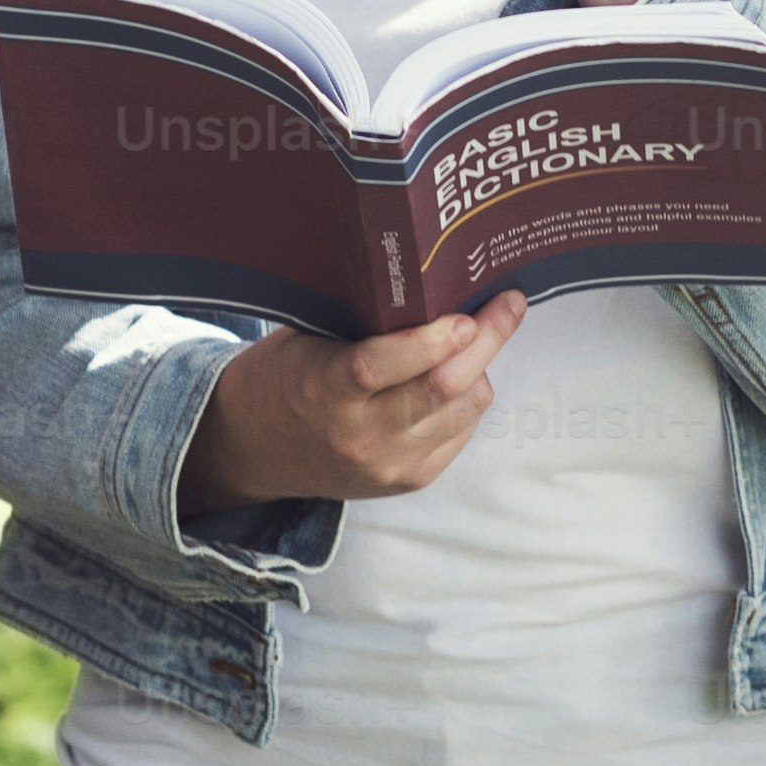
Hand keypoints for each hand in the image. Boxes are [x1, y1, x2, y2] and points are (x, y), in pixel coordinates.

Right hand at [177, 294, 527, 507]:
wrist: (256, 449)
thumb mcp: (308, 339)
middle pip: (440, 388)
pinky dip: (469, 400)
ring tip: (476, 338)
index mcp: (323, 391)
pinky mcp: (409, 481)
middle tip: (508, 304)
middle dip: (486, 340)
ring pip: (463, 409)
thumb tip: (434, 284)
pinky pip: (462, 431)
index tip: (465, 314)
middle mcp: (359, 436)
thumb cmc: (287, 375)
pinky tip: (460, 377)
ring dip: (480, 369)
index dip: (430, 340)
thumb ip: (363, 323)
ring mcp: (388, 465)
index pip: (379, 366)